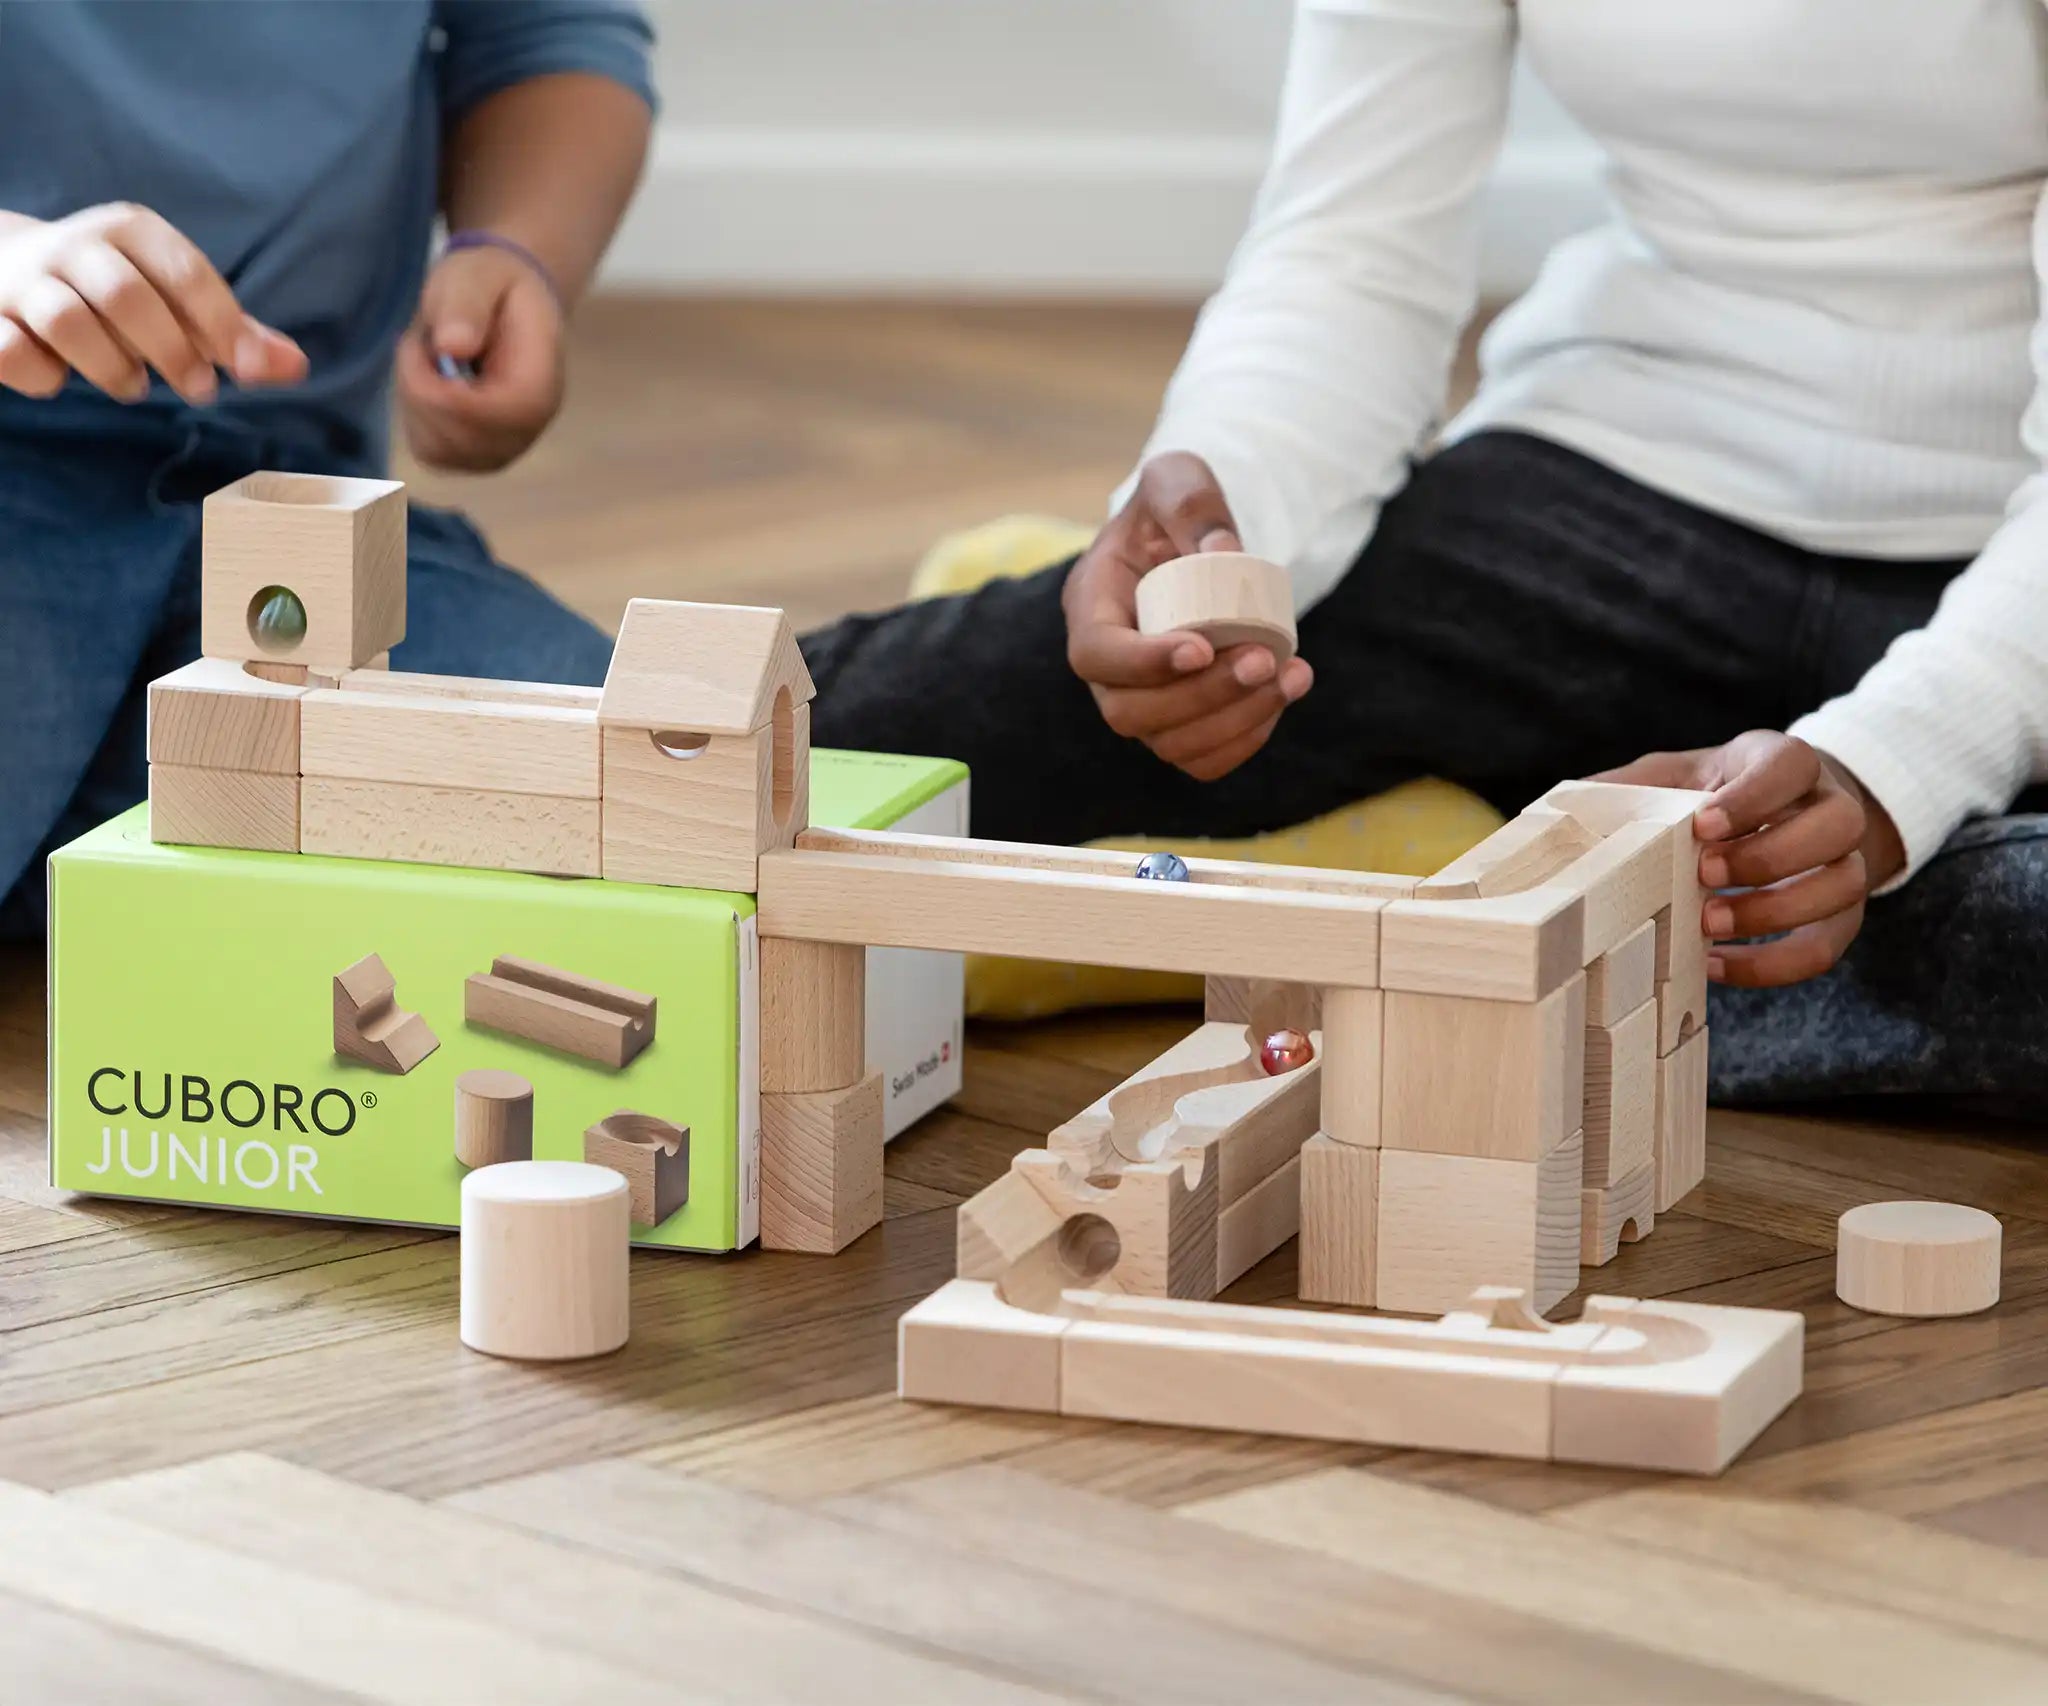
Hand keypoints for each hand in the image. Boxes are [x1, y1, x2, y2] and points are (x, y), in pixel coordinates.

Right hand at [0, 204, 304, 403]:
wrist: (2, 268)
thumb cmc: (110, 292)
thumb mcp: (174, 301)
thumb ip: (233, 334)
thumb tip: (295, 367)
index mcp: (129, 233)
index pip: (184, 272)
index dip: (221, 324)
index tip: (246, 370)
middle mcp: (74, 247)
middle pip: (126, 297)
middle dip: (171, 351)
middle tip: (198, 391)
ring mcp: (23, 280)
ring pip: (68, 322)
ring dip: (112, 367)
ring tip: (133, 386)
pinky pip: (12, 351)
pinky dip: (43, 376)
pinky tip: (60, 380)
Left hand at [396, 242, 563, 471]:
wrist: (505, 305)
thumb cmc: (492, 284)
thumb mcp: (477, 275)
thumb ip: (466, 304)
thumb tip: (452, 346)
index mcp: (540, 386)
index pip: (495, 418)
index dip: (446, 394)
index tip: (426, 347)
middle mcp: (528, 429)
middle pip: (463, 439)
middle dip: (422, 392)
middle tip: (420, 343)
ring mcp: (502, 448)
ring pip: (441, 450)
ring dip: (415, 403)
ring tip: (426, 361)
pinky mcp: (473, 455)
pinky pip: (432, 454)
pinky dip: (416, 418)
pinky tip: (427, 385)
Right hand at [1063, 451, 1312, 780]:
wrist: (1193, 544)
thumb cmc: (1175, 509)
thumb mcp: (1177, 480)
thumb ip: (1191, 502)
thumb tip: (1224, 554)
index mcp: (1091, 604)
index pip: (1097, 654)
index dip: (1143, 663)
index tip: (1201, 648)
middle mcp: (1106, 666)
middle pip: (1130, 712)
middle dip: (1202, 696)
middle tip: (1263, 660)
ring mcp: (1140, 699)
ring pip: (1169, 744)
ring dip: (1234, 720)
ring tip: (1290, 676)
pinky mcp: (1178, 722)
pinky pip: (1201, 758)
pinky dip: (1244, 739)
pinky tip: (1281, 697)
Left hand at [1596, 730, 1904, 986]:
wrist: (1778, 818)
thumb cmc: (1712, 796)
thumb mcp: (1674, 777)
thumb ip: (1629, 788)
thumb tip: (1559, 810)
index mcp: (1784, 762)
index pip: (1791, 766)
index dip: (1752, 798)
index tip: (1702, 826)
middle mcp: (1830, 806)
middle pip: (1839, 824)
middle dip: (1770, 857)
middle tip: (1705, 876)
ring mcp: (1845, 861)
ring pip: (1844, 886)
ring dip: (1776, 912)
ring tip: (1708, 925)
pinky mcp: (1840, 915)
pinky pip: (1825, 947)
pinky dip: (1772, 965)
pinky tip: (1715, 965)